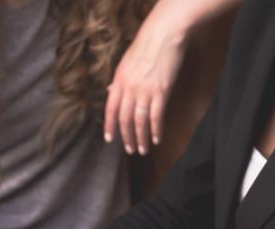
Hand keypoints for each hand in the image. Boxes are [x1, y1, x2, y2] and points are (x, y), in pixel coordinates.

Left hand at [104, 3, 189, 154]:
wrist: (164, 32)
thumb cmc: (146, 46)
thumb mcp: (125, 63)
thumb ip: (118, 80)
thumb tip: (110, 92)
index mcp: (118, 82)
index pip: (110, 110)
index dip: (110, 127)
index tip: (110, 140)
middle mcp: (129, 89)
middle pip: (125, 120)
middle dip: (127, 138)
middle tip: (130, 150)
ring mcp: (145, 91)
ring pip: (140, 122)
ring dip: (141, 138)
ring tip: (143, 149)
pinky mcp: (161, 91)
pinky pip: (156, 116)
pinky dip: (156, 130)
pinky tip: (156, 139)